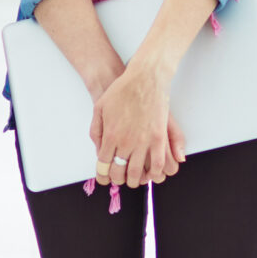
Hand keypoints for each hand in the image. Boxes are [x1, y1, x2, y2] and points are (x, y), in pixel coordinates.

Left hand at [91, 63, 183, 188]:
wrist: (144, 78)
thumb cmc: (121, 91)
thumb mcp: (100, 108)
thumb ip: (97, 131)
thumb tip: (99, 150)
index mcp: (110, 135)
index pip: (103, 164)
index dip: (103, 175)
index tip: (105, 179)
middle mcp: (125, 142)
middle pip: (119, 171)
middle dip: (118, 179)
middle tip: (119, 180)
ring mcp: (143, 141)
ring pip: (138, 172)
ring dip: (135, 180)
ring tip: (134, 180)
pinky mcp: (159, 138)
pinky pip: (158, 163)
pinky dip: (154, 173)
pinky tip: (152, 174)